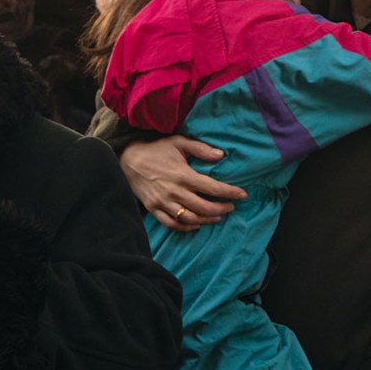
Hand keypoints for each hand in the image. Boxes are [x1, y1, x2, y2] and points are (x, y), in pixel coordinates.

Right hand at [121, 136, 245, 231]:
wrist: (128, 160)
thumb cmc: (156, 150)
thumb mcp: (178, 143)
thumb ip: (200, 149)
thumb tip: (221, 155)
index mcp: (183, 175)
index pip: (212, 188)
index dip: (230, 192)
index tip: (242, 195)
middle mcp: (174, 191)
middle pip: (204, 207)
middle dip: (222, 209)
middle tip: (231, 207)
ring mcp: (163, 202)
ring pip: (190, 218)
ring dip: (207, 219)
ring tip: (218, 216)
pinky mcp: (154, 209)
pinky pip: (173, 224)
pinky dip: (187, 227)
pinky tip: (197, 224)